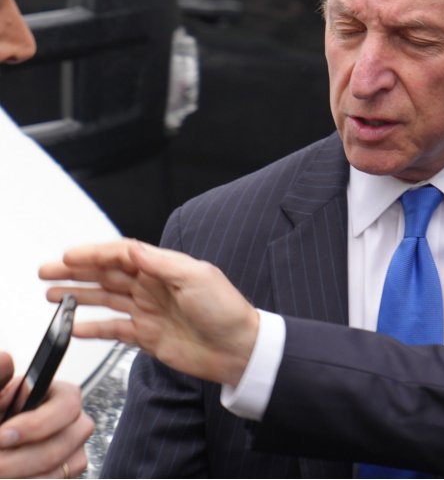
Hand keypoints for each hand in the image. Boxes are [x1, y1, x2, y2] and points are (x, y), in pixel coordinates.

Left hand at [0, 353, 91, 478]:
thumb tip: (5, 359)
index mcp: (55, 395)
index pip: (68, 404)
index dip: (37, 424)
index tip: (4, 436)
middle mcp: (71, 421)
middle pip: (69, 439)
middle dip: (22, 457)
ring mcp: (71, 448)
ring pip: (62, 466)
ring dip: (24, 473)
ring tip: (0, 472)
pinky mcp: (63, 471)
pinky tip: (12, 477)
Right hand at [39, 240, 258, 387]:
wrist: (239, 349)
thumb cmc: (226, 311)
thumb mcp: (197, 277)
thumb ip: (161, 263)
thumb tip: (133, 249)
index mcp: (165, 270)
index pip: (122, 255)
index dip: (94, 254)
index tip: (69, 256)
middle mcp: (154, 288)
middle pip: (107, 274)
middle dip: (76, 271)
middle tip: (48, 271)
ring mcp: (149, 311)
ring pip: (106, 299)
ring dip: (79, 295)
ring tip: (52, 294)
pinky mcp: (148, 336)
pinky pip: (114, 329)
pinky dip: (93, 328)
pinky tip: (74, 327)